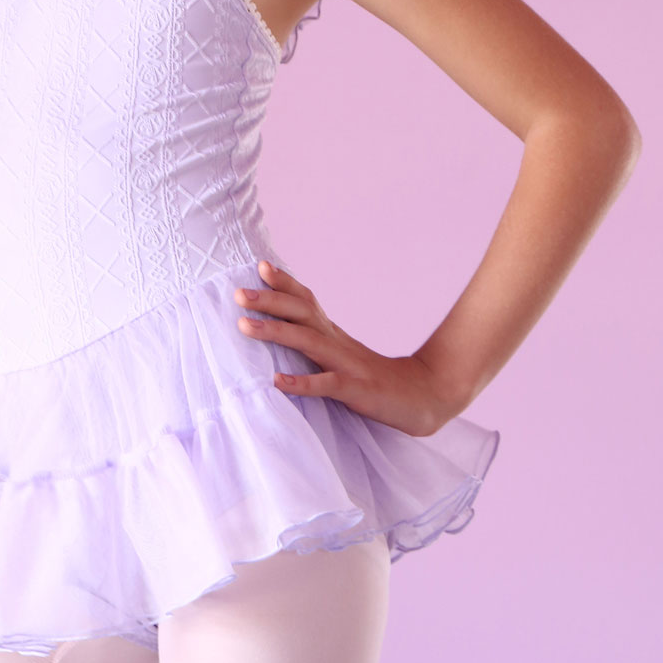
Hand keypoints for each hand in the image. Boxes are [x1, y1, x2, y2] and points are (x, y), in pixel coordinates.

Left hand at [234, 260, 452, 437]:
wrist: (424, 397)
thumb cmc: (374, 378)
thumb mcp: (341, 354)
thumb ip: (315, 340)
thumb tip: (281, 329)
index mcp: (332, 334)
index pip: (306, 301)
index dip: (284, 283)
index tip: (259, 265)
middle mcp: (337, 342)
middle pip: (302, 314)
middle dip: (270, 301)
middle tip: (239, 293)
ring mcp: (347, 365)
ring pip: (307, 343)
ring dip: (275, 332)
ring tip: (243, 326)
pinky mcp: (356, 390)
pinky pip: (326, 385)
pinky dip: (301, 382)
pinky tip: (277, 381)